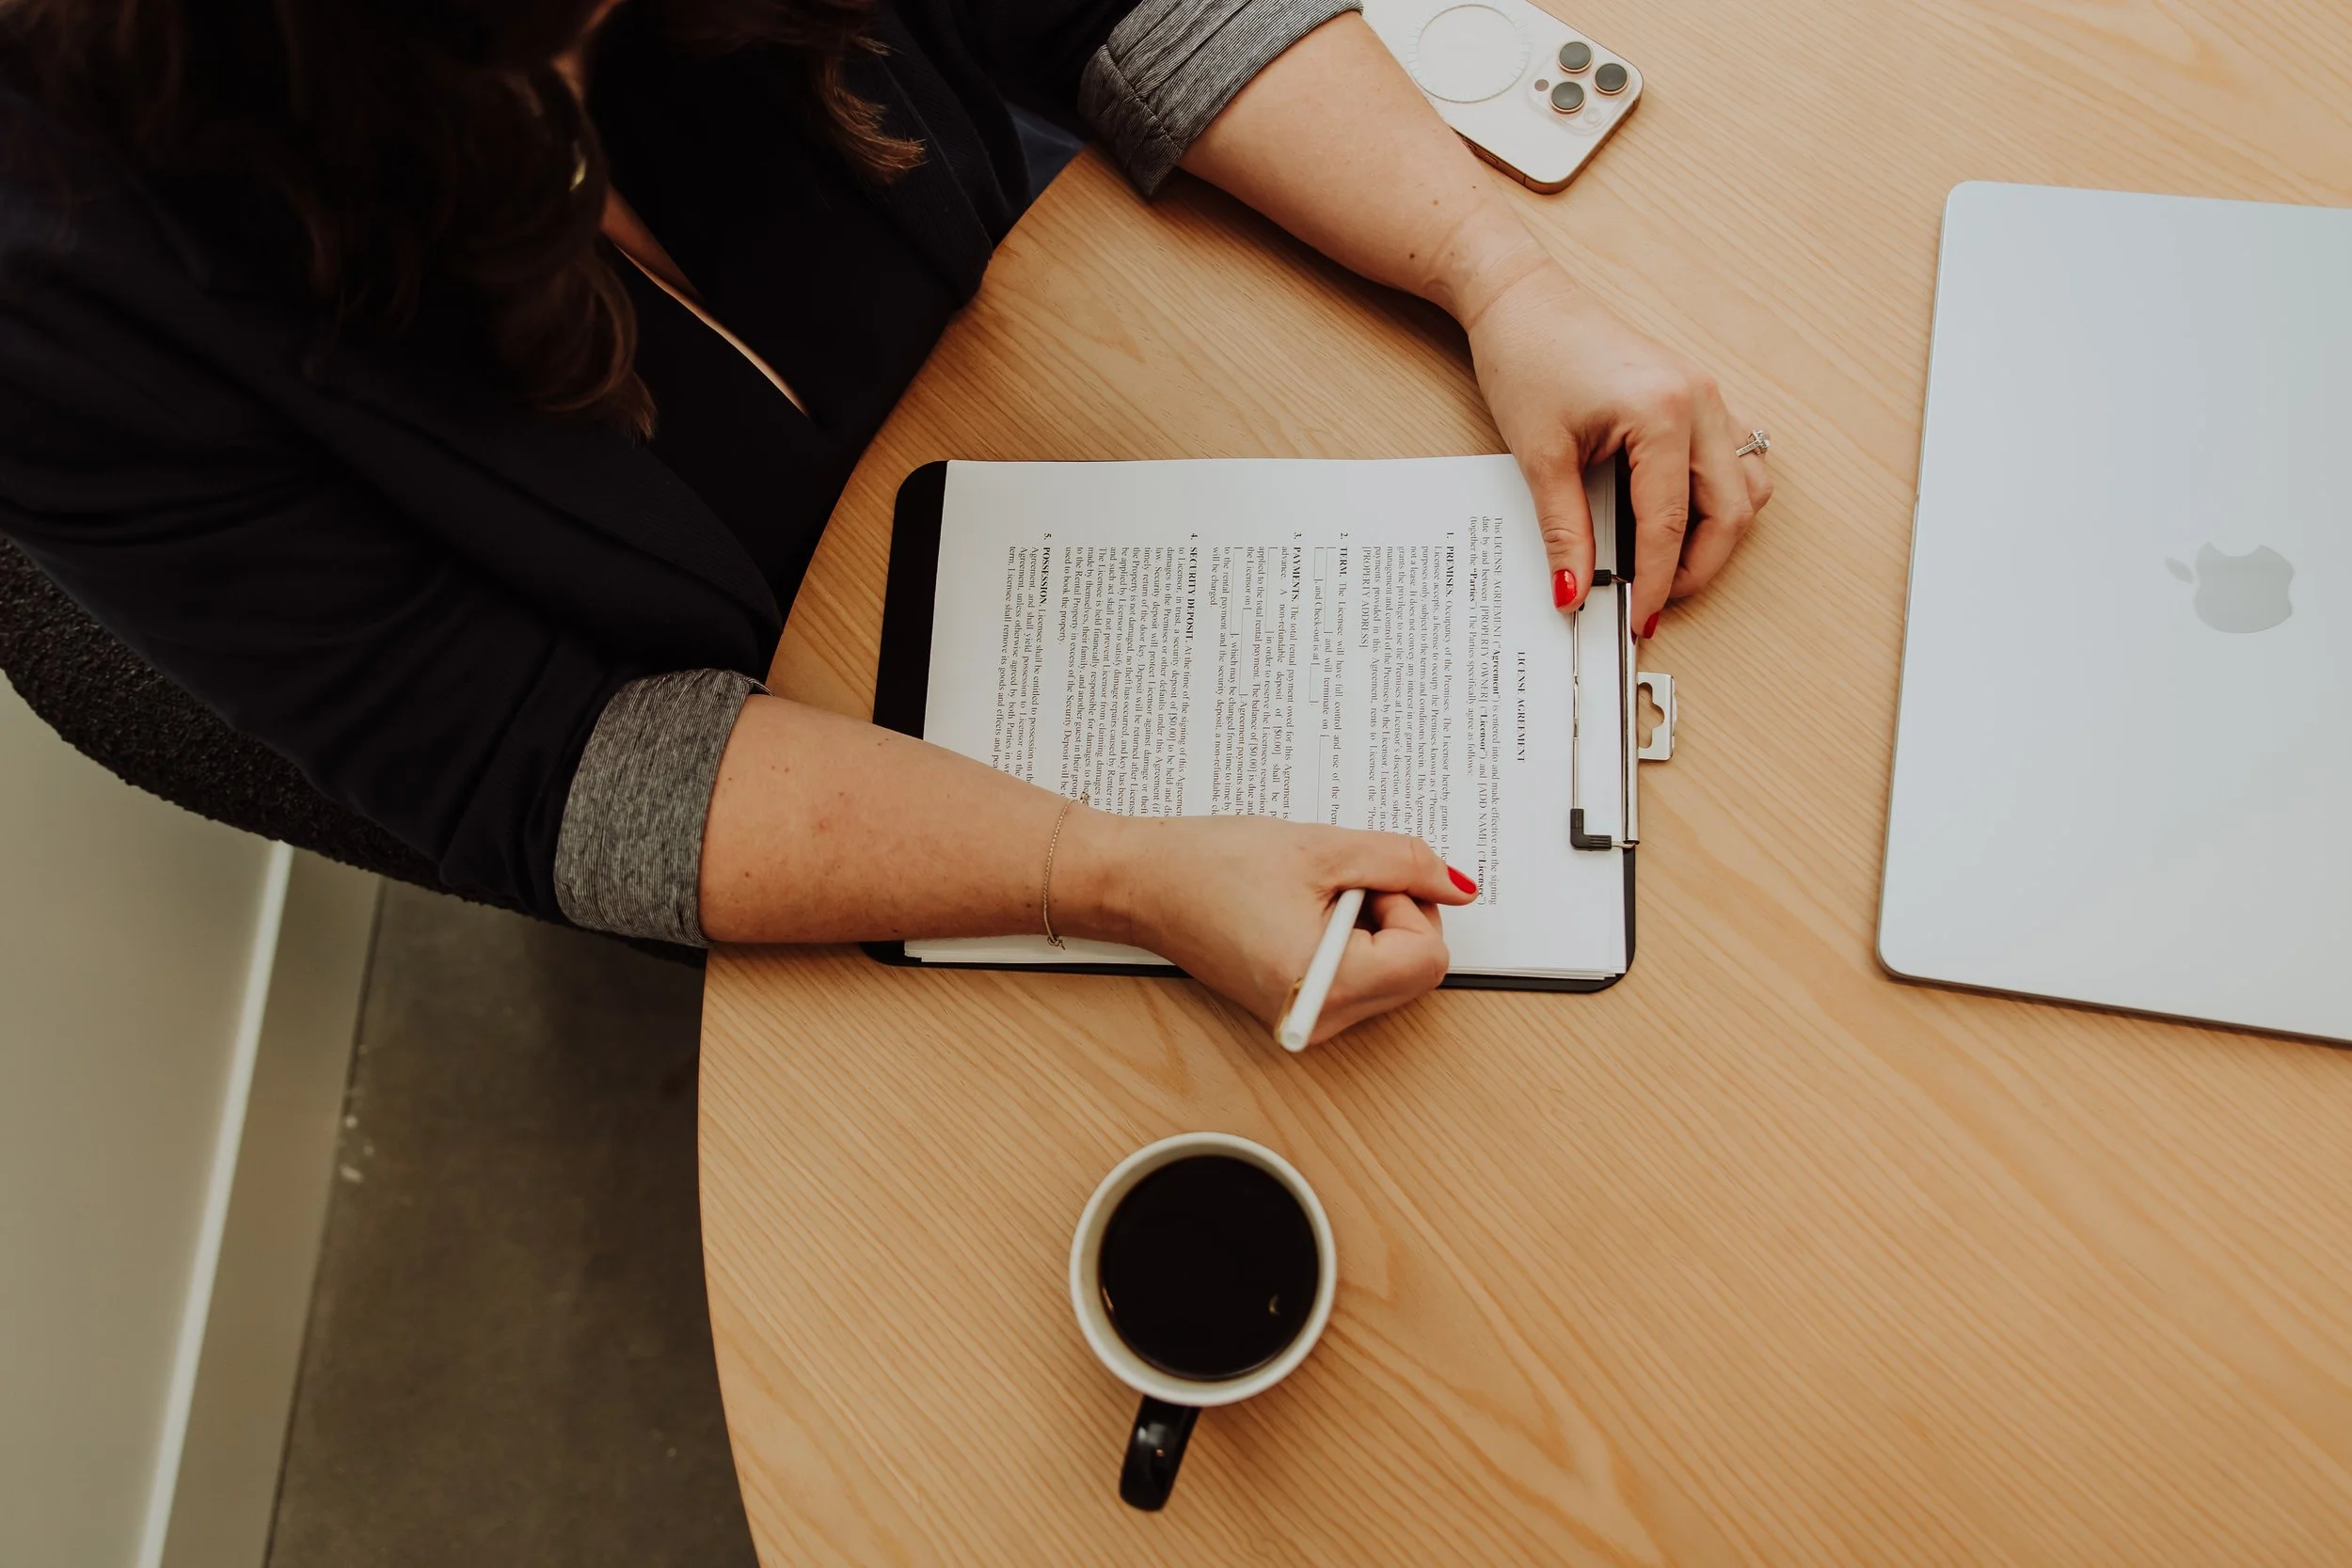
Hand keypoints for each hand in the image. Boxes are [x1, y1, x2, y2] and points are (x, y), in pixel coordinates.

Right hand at [1059, 811, 1476, 1046]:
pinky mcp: (1300, 1013)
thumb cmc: (1210, 867)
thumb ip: (1405, 863)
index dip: (1407, 903)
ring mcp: (1310, 1024)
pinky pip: (1360, 978)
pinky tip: (1301, 915)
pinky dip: (1350, 941)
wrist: (1141, 884)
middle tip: (1332, 884)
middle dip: (1392, 915)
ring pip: (1392, 973)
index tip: (1360, 879)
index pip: (1428, 955)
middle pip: (1416, 970)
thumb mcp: (1325, 848)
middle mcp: (1321, 1022)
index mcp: (1329, 987)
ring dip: (1370, 926)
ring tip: (1309, 899)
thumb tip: (1457, 886)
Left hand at [1455, 255, 1772, 629]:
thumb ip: (1565, 531)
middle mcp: (1702, 402)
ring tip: (1662, 563)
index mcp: (1665, 413)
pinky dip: (1716, 498)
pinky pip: (1735, 458)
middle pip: (1733, 512)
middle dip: (1698, 568)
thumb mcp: (1541, 456)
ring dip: (1716, 533)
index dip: (1655, 582)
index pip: (1672, 524)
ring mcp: (1709, 396)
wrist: (1521, 298)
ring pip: (1747, 487)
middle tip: (1653, 601)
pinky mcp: (1700, 395)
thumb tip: (1577, 591)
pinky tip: (1672, 516)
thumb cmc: (1527, 357)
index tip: (1638, 620)